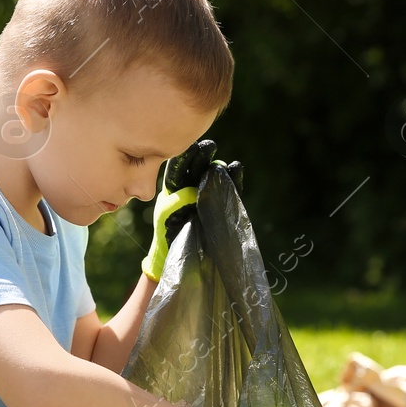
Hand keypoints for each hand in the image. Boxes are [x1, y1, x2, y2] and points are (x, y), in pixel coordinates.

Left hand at [142, 139, 239, 280]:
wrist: (184, 260)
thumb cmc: (170, 239)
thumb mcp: (168, 220)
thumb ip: (177, 205)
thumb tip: (192, 193)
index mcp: (173, 190)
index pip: (177, 169)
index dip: (183, 158)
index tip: (189, 148)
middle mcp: (191, 188)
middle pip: (196, 167)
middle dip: (201, 156)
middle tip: (208, 147)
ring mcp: (208, 194)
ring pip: (213, 175)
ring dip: (217, 165)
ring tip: (223, 160)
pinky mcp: (223, 204)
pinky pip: (229, 189)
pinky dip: (233, 178)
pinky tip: (236, 167)